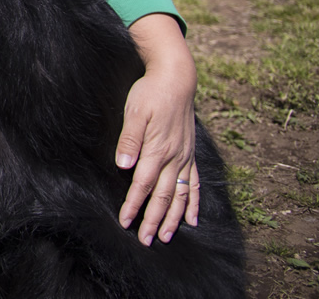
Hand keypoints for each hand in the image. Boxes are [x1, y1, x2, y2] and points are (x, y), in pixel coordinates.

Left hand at [115, 13, 198, 244]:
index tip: (125, 221)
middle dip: (153, 219)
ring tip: (165, 236)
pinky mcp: (190, 154)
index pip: (143, 184)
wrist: (177, 78)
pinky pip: (194, 183)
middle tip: (145, 240)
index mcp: (157, 148)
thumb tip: (124, 165)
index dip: (133, 204)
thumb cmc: (151, 93)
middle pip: (163, 196)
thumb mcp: (135, 111)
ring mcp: (185, 157)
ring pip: (180, 195)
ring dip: (173, 218)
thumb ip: (129, 138)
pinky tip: (193, 219)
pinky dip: (194, 202)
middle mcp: (174, 157)